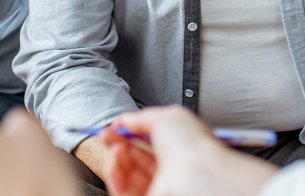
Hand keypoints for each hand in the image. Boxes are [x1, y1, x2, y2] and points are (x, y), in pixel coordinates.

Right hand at [101, 107, 276, 195]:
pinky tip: (114, 164)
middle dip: (120, 145)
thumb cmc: (191, 146)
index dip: (132, 133)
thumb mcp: (167, 116)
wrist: (196, 176)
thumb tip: (124, 120)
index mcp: (182, 150)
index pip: (152, 144)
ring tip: (115, 148)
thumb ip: (141, 117)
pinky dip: (114, 177)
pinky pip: (123, 192)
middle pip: (138, 161)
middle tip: (108, 135)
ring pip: (128, 177)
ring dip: (116, 160)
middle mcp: (172, 172)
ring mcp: (160, 188)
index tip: (118, 126)